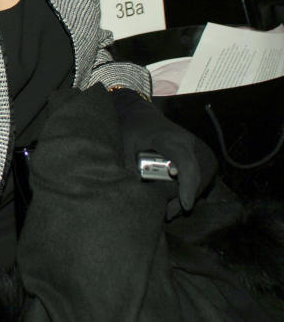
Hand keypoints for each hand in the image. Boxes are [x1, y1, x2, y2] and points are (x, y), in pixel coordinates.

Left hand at [112, 88, 217, 217]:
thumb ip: (133, 171)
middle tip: (168, 213)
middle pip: (198, 175)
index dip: (188, 186)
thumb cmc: (131, 132)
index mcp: (169, 139)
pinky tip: (179, 198)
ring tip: (171, 209)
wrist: (140, 115)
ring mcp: (196, 146)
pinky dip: (193, 187)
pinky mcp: (199, 153)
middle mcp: (188, 141)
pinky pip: (203, 174)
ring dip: (190, 194)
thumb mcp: (126, 149)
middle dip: (186, 197)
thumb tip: (138, 198)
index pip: (186, 164)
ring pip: (203, 177)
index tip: (185, 205)